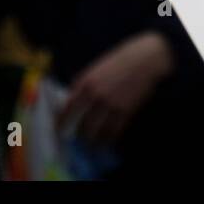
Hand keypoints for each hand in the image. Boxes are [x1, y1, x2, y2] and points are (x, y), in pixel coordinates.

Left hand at [59, 31, 175, 145]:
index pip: (68, 108)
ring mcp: (111, 105)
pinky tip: (106, 141)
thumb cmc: (120, 60)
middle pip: (81, 124)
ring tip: (91, 144)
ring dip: (92, 141)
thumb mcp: (96, 68)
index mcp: (86, 82)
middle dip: (78, 135)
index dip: (61, 121)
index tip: (58, 129)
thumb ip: (84, 84)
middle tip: (78, 138)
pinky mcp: (125, 111)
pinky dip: (108, 139)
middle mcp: (96, 95)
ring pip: (96, 132)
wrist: (145, 59)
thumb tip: (72, 101)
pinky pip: (113, 132)